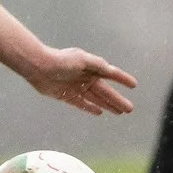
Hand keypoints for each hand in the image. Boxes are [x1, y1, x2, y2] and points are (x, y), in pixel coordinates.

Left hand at [21, 46, 137, 114]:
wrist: (39, 67)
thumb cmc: (61, 60)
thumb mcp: (82, 59)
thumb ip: (97, 64)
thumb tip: (111, 69)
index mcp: (92, 68)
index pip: (111, 74)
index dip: (123, 79)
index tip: (134, 85)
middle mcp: (86, 78)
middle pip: (106, 91)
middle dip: (118, 100)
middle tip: (130, 109)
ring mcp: (77, 88)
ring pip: (96, 99)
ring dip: (108, 105)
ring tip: (120, 112)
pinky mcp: (67, 96)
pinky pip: (82, 104)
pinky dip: (90, 108)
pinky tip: (100, 112)